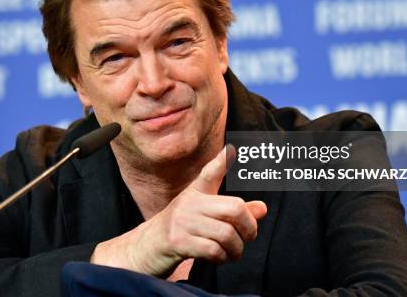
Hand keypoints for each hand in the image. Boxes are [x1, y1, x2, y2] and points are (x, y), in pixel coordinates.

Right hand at [90, 145, 267, 276]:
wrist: (144, 248)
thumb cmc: (179, 231)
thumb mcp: (203, 217)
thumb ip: (232, 213)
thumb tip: (262, 208)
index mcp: (195, 194)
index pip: (210, 174)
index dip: (221, 161)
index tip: (231, 149)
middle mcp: (189, 203)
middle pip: (235, 208)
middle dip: (249, 227)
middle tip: (247, 237)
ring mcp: (182, 222)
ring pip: (227, 234)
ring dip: (236, 249)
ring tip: (232, 253)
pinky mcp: (177, 242)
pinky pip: (213, 250)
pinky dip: (221, 258)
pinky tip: (218, 258)